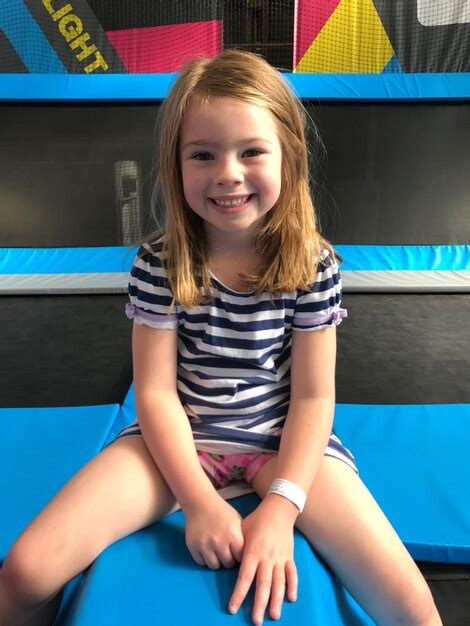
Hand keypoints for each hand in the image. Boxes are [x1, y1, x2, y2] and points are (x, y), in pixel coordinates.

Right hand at [184, 493, 244, 568]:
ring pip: (214, 565)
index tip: (236, 552)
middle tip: (226, 551)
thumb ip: (241, 538)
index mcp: (233, 534)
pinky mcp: (193, 546)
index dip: (239, 555)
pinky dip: (204, 558)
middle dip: (228, 559)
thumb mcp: (237, 521)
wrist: (200, 502)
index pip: (240, 557)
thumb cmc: (222, 512)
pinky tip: (206, 549)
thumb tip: (246, 557)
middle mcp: (219, 541)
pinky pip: (201, 562)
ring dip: (216, 560)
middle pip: (228, 564)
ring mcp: (205, 544)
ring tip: (216, 551)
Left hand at [229, 495, 298, 624]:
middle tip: (256, 621)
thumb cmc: (256, 520)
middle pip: (263, 584)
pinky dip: (293, 586)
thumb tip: (232, 564)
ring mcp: (280, 558)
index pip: (245, 577)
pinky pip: (292, 573)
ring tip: (274, 616)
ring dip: (277, 600)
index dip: (238, 594)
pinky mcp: (289, 556)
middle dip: (259, 604)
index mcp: (253, 552)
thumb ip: (238, 549)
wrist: (278, 510)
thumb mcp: (242, 531)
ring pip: (279, 582)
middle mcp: (267, 558)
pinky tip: (291, 598)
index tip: (232, 608)